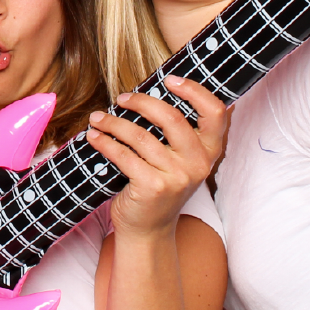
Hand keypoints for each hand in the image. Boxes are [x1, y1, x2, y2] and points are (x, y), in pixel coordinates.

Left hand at [89, 76, 227, 238]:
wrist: (148, 229)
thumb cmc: (159, 185)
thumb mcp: (177, 160)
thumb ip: (175, 132)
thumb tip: (148, 92)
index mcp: (209, 151)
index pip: (215, 112)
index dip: (194, 90)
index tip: (170, 79)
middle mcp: (199, 163)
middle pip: (171, 118)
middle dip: (141, 102)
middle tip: (121, 98)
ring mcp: (177, 176)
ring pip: (140, 135)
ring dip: (113, 123)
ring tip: (98, 118)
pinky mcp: (153, 187)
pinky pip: (123, 155)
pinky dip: (104, 142)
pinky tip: (94, 136)